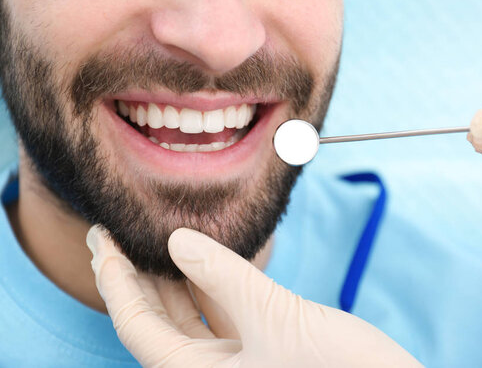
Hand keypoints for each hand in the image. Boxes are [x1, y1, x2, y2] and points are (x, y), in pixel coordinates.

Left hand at [86, 225, 420, 366]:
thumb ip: (225, 276)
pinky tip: (203, 258)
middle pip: (153, 321)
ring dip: (168, 278)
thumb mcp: (275, 319)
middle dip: (132, 276)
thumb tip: (177, 239)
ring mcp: (234, 362)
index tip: (100, 238)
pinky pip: (218, 314)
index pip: (137, 324)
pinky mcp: (259, 349)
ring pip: (185, 317)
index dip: (114, 279)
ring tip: (151, 238)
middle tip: (112, 233)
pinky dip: (207, 285)